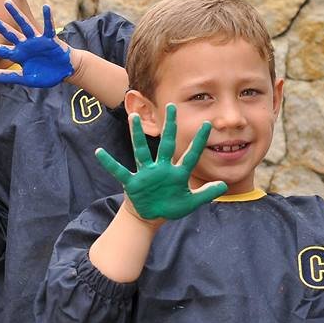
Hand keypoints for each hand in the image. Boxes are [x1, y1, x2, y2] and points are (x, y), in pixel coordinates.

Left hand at [0, 1, 72, 86]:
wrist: (64, 72)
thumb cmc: (46, 75)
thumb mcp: (26, 79)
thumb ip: (9, 76)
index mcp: (18, 55)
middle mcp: (25, 45)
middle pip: (8, 32)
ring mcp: (37, 40)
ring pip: (24, 25)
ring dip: (16, 14)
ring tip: (7, 3)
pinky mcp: (50, 39)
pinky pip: (49, 27)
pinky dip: (48, 17)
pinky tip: (46, 6)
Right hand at [96, 105, 227, 219]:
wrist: (151, 216)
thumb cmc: (170, 207)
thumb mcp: (190, 203)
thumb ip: (206, 193)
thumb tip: (224, 185)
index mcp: (177, 173)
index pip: (191, 155)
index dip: (199, 141)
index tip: (209, 124)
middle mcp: (161, 168)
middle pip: (166, 144)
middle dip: (169, 126)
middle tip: (172, 106)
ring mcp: (146, 174)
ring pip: (141, 151)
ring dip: (136, 135)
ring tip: (132, 116)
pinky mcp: (133, 182)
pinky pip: (119, 171)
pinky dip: (109, 163)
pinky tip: (100, 152)